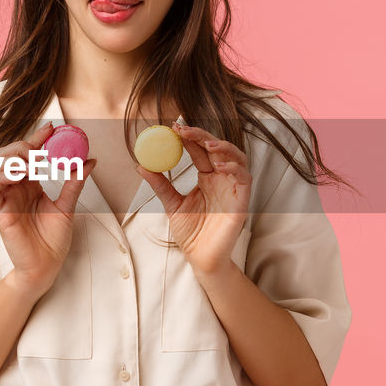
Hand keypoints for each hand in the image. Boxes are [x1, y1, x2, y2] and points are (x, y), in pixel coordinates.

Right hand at [0, 122, 95, 296]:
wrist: (46, 266)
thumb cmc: (53, 239)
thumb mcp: (68, 207)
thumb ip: (74, 183)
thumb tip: (90, 161)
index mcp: (29, 184)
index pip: (28, 154)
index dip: (37, 139)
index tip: (52, 128)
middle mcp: (14, 188)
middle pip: (8, 155)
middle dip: (23, 145)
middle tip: (41, 146)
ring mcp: (5, 198)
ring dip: (14, 157)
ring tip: (33, 160)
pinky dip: (3, 175)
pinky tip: (21, 173)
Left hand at [135, 122, 249, 274]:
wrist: (201, 257)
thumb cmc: (191, 232)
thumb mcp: (171, 203)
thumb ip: (160, 184)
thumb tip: (140, 165)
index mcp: (207, 177)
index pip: (200, 150)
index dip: (189, 137)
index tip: (173, 127)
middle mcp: (222, 179)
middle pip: (217, 148)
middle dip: (202, 136)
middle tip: (184, 130)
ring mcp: (233, 188)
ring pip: (237, 158)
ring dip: (223, 147)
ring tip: (206, 143)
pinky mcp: (242, 200)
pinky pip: (244, 178)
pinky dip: (235, 168)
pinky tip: (219, 165)